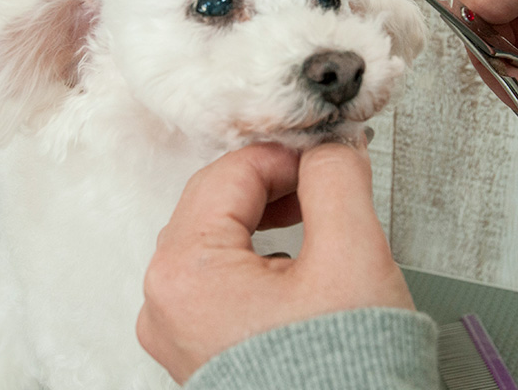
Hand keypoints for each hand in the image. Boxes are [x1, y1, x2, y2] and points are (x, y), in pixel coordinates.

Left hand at [136, 141, 414, 383]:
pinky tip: (295, 262)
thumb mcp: (351, 258)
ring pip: (216, 239)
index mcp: (185, 272)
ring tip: (315, 217)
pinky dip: (257, 256)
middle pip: (216, 204)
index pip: (231, 174)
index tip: (327, 155)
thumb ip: (336, 181)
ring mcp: (178, 331)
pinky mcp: (199, 351)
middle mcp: (166, 303)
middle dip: (274, 184)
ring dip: (266, 217)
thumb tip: (329, 150)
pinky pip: (219, 279)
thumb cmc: (345, 380)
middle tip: (324, 179)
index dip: (286, 155)